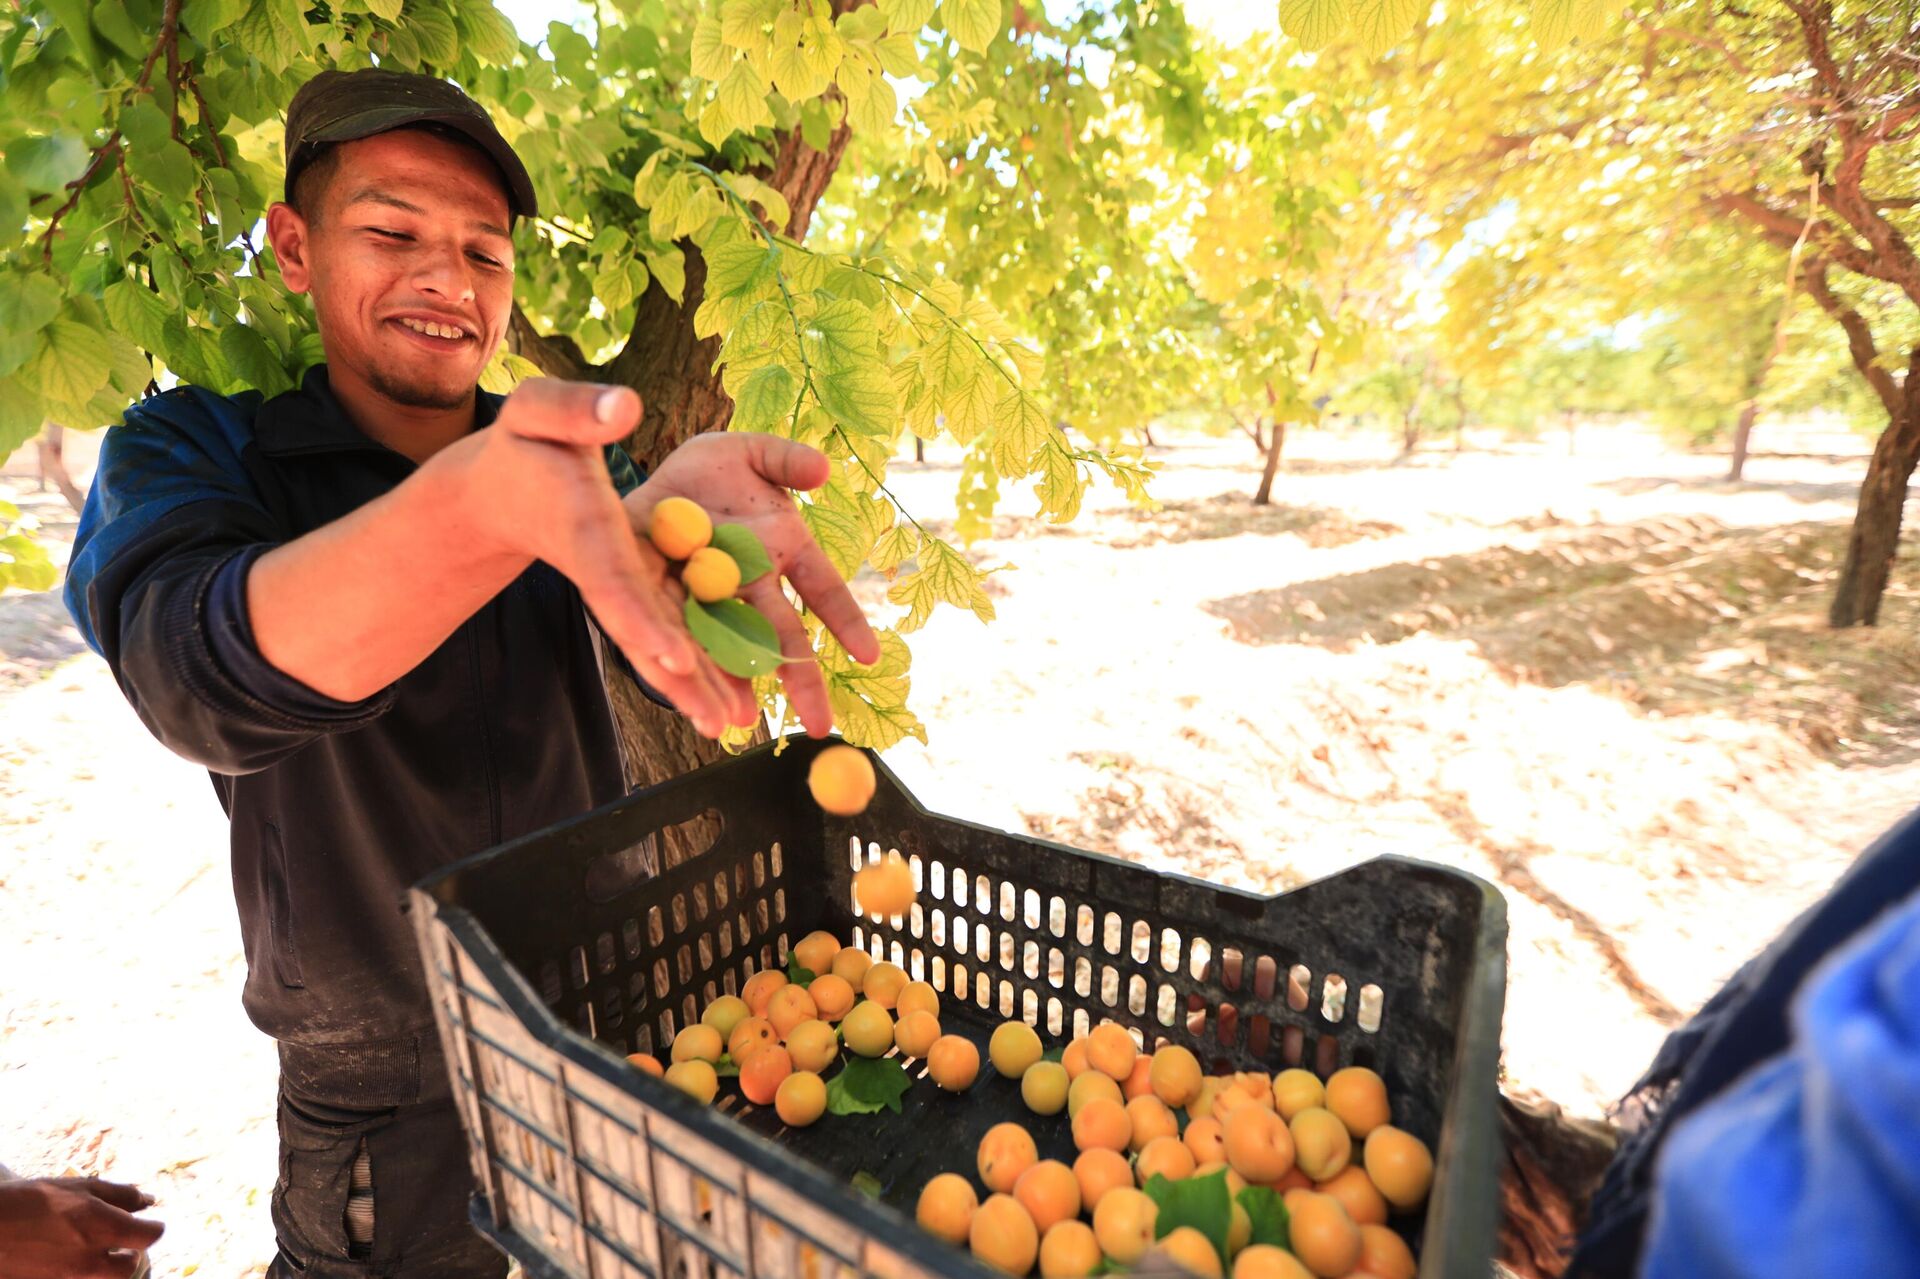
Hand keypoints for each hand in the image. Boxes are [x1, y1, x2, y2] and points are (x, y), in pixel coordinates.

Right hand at [0, 1177, 164, 1278]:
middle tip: (121, 1242)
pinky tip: (73, 1256)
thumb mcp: (80, 1187)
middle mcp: (89, 1259)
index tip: (148, 1222)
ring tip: (96, 1250)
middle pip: (129, 1269)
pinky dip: (85, 1272)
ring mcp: (70, 1278)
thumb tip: (150, 1201)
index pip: (149, 1237)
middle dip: (131, 1256)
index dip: (153, 1228)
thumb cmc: (32, 1199)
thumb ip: (120, 1195)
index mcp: (101, 1228)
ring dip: (108, 1267)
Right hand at [442, 378, 756, 737]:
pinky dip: (695, 665)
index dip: (640, 618)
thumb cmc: (526, 441)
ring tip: (734, 726)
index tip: (672, 655)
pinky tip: (730, 696)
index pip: (611, 581)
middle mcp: (601, 571)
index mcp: (582, 529)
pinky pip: (668, 631)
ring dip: (694, 685)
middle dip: (678, 677)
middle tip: (718, 721)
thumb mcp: (539, 412)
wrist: (508, 485)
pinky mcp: (633, 591)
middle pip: (642, 631)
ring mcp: (618, 587)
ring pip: (659, 641)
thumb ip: (577, 410)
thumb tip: (623, 406)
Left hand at [626, 433, 881, 735]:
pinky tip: (694, 707)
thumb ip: (784, 459)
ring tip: (741, 723)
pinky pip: (677, 643)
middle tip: (820, 724)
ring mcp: (709, 599)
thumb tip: (821, 470)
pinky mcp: (662, 606)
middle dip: (799, 680)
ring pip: (730, 649)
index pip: (822, 587)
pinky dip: (685, 673)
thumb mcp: (747, 452)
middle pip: (780, 635)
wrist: (647, 482)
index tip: (867, 656)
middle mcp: (750, 583)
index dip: (844, 620)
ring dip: (736, 687)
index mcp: (781, 548)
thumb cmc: (706, 470)